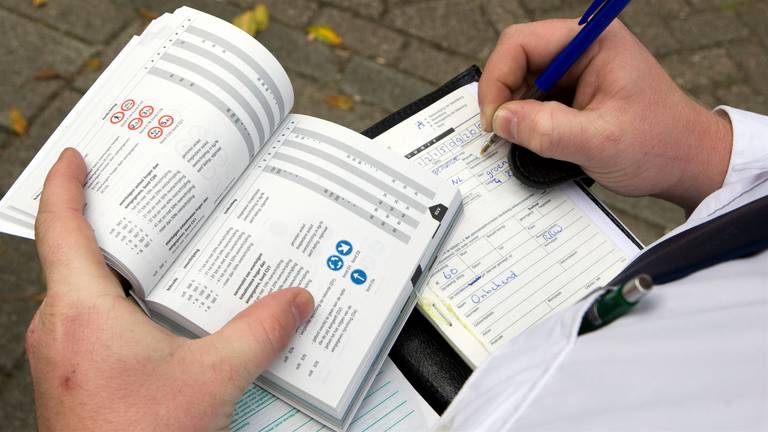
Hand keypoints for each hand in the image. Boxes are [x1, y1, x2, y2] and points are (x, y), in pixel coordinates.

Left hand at [26, 149, 314, 430]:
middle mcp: (59, 327)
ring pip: (82, 291)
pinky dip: (118, 303)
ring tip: (161, 251)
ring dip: (116, 268)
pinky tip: (161, 314)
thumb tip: (293, 300)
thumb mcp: (213, 377)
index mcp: (81, 310)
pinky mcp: (74, 377)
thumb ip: (260, 331)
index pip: (61, 227)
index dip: (66, 184)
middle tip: (143, 195)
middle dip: (108, 222)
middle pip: (73, 254)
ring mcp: (61, 355)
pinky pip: (88, 321)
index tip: (77, 155)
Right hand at [480, 20, 732, 211]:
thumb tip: (501, 120)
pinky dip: (524, 121)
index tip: (494, 119)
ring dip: (513, 111)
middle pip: (515, 60)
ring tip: (521, 141)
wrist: (687, 163)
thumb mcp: (600, 142)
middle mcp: (581, 49)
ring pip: (520, 81)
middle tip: (501, 133)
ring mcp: (576, 71)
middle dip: (503, 97)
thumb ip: (547, 130)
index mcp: (593, 42)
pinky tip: (532, 141)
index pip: (521, 43)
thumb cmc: (660, 145)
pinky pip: (532, 99)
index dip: (498, 79)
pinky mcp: (572, 92)